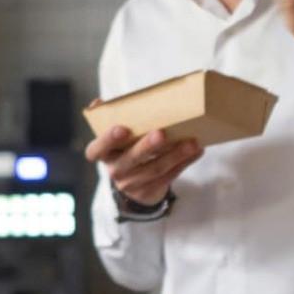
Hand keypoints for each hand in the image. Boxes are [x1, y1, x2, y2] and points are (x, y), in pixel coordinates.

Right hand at [85, 125, 201, 206]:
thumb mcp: (116, 139)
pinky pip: (169, 176)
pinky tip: (196, 151)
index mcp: (104, 154)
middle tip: (161, 133)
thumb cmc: (126, 150)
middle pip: (131, 159)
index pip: (96, 150)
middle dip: (147, 146)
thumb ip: (110, 120)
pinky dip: (184, 163)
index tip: (122, 128)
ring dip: (175, 155)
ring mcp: (131, 184)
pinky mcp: (149, 191)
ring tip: (192, 143)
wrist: (133, 184)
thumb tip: (97, 102)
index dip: (108, 139)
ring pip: (155, 169)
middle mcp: (115, 170)